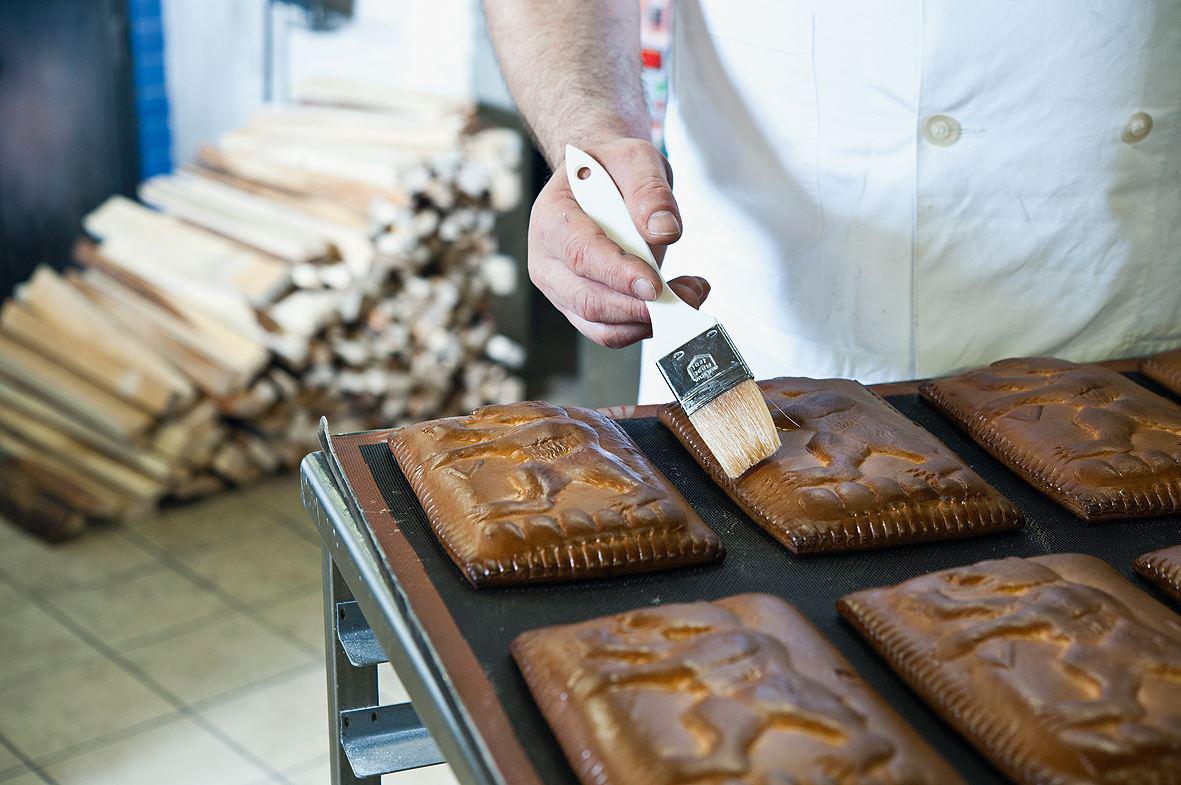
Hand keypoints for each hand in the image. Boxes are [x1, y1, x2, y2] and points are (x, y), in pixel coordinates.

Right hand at [527, 138, 709, 347]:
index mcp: (551, 218)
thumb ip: (649, 190)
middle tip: (687, 295)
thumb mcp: (635, 159)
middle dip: (641, 307)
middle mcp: (548, 261)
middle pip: (589, 301)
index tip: (655, 285)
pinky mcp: (580, 309)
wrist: (600, 184)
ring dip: (649, 321)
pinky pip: (612, 332)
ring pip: (602, 327)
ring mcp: (561, 290)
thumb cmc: (611, 170)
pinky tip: (674, 300)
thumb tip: (664, 231)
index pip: (581, 254)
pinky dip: (646, 325)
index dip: (618, 274)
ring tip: (688, 294)